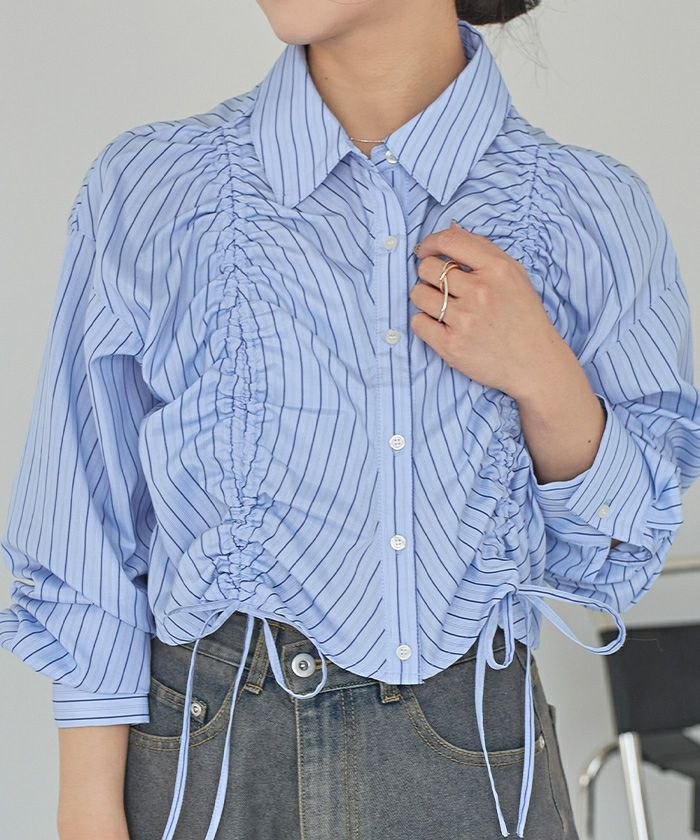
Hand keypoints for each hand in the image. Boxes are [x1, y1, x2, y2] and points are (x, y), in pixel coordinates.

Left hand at [409, 222, 568, 400]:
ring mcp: (464, 320)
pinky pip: (418, 323)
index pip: (449, 241)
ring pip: (418, 294)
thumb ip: (484, 251)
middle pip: (427, 268)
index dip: (429, 243)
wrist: (535, 364)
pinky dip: (424, 323)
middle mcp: (480, 292)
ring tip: (441, 307)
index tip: (425, 251)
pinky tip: (440, 326)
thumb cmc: (523, 317)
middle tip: (440, 287)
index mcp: (496, 269)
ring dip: (424, 299)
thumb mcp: (514, 276)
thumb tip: (451, 230)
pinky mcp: (451, 346)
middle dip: (428, 275)